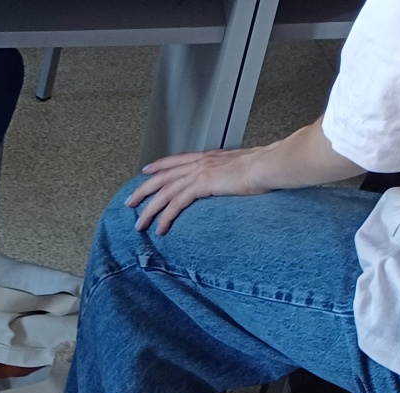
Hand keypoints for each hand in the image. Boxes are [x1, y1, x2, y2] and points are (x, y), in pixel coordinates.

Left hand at [126, 145, 268, 234]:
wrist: (270, 164)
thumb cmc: (265, 167)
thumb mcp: (244, 167)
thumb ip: (232, 172)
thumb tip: (234, 179)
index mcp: (209, 157)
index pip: (176, 160)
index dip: (159, 165)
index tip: (146, 171)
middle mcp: (200, 162)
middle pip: (162, 176)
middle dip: (143, 190)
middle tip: (129, 202)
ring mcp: (199, 173)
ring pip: (164, 192)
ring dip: (149, 210)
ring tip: (139, 224)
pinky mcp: (202, 185)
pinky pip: (176, 204)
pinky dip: (165, 217)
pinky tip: (160, 228)